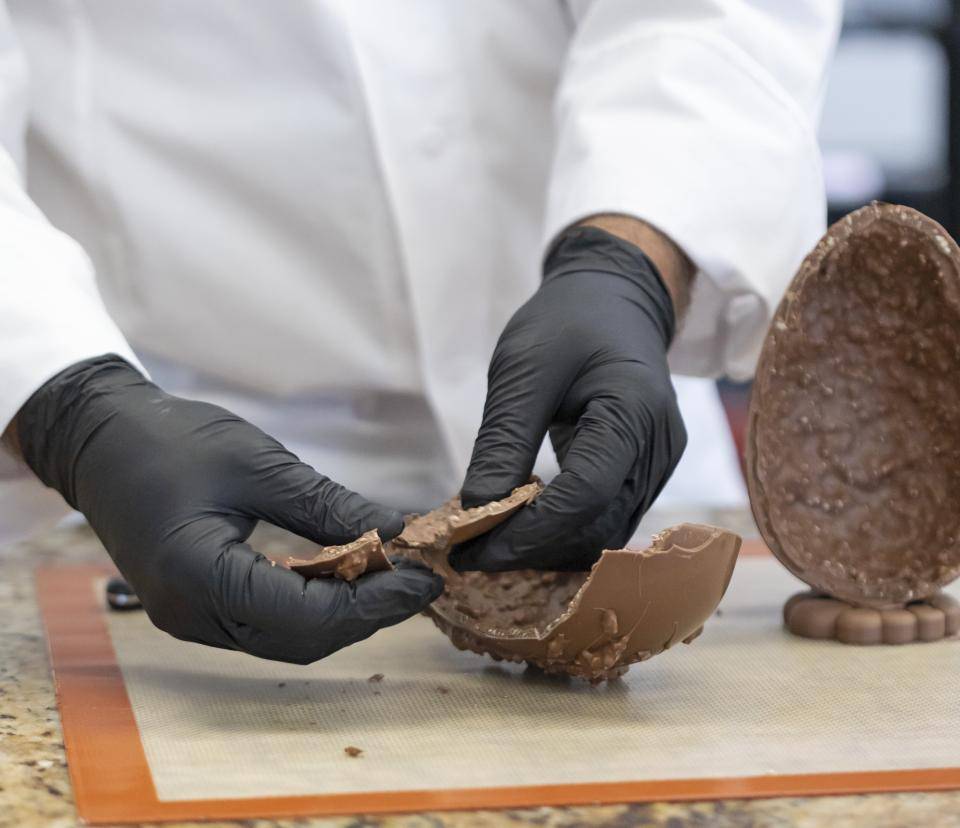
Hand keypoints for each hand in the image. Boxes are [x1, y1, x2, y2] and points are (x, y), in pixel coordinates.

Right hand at [16, 356, 442, 662]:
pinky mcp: (199, 607)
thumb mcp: (259, 464)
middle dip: (366, 614)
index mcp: (198, 577)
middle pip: (301, 639)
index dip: (374, 603)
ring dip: (344, 613)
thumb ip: (327, 505)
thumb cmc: (173, 441)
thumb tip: (397, 530)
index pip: (307, 616)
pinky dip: (314, 604)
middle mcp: (192, 615)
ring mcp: (192, 617)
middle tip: (417, 580)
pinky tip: (348, 574)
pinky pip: (267, 622)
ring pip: (287, 637)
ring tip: (392, 576)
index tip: (422, 578)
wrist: (102, 439)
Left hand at [453, 226, 686, 570]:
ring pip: (605, 532)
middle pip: (599, 525)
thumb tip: (475, 510)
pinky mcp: (644, 473)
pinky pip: (606, 517)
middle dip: (534, 548)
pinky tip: (521, 527)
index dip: (530, 532)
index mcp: (634, 411)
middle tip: (470, 555)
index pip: (586, 494)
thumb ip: (505, 441)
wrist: (615, 300)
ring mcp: (658, 465)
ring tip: (489, 545)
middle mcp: (659, 448)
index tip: (473, 550)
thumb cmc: (568, 322)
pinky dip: (563, 529)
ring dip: (548, 547)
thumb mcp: (524, 370)